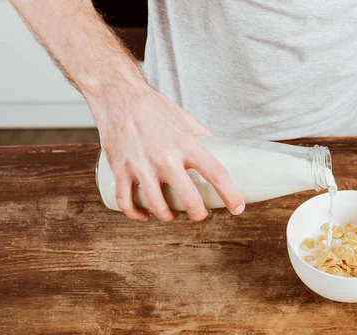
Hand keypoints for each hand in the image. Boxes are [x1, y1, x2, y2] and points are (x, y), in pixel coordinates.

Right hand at [89, 84, 244, 221]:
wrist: (118, 95)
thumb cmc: (154, 107)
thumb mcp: (186, 120)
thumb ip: (203, 137)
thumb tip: (221, 150)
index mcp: (186, 144)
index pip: (216, 174)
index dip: (231, 195)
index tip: (237, 208)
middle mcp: (165, 157)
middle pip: (189, 199)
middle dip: (198, 214)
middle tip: (200, 214)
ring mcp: (141, 165)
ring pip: (157, 206)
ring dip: (168, 217)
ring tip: (172, 215)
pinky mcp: (119, 170)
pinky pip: (126, 202)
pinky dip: (136, 214)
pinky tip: (144, 214)